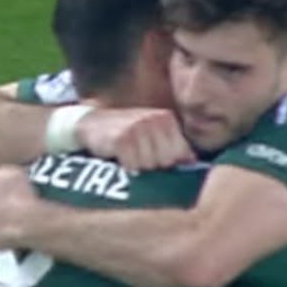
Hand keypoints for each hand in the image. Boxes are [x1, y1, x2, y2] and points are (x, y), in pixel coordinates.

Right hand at [75, 107, 195, 171]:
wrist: (93, 123)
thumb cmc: (128, 133)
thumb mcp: (153, 133)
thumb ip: (174, 146)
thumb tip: (193, 163)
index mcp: (166, 118)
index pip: (180, 155)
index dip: (168, 163)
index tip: (155, 158)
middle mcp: (154, 120)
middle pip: (165, 162)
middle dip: (153, 166)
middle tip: (139, 156)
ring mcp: (137, 127)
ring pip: (149, 166)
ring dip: (138, 168)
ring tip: (129, 155)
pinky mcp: (121, 138)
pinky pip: (132, 166)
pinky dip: (125, 167)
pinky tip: (119, 156)